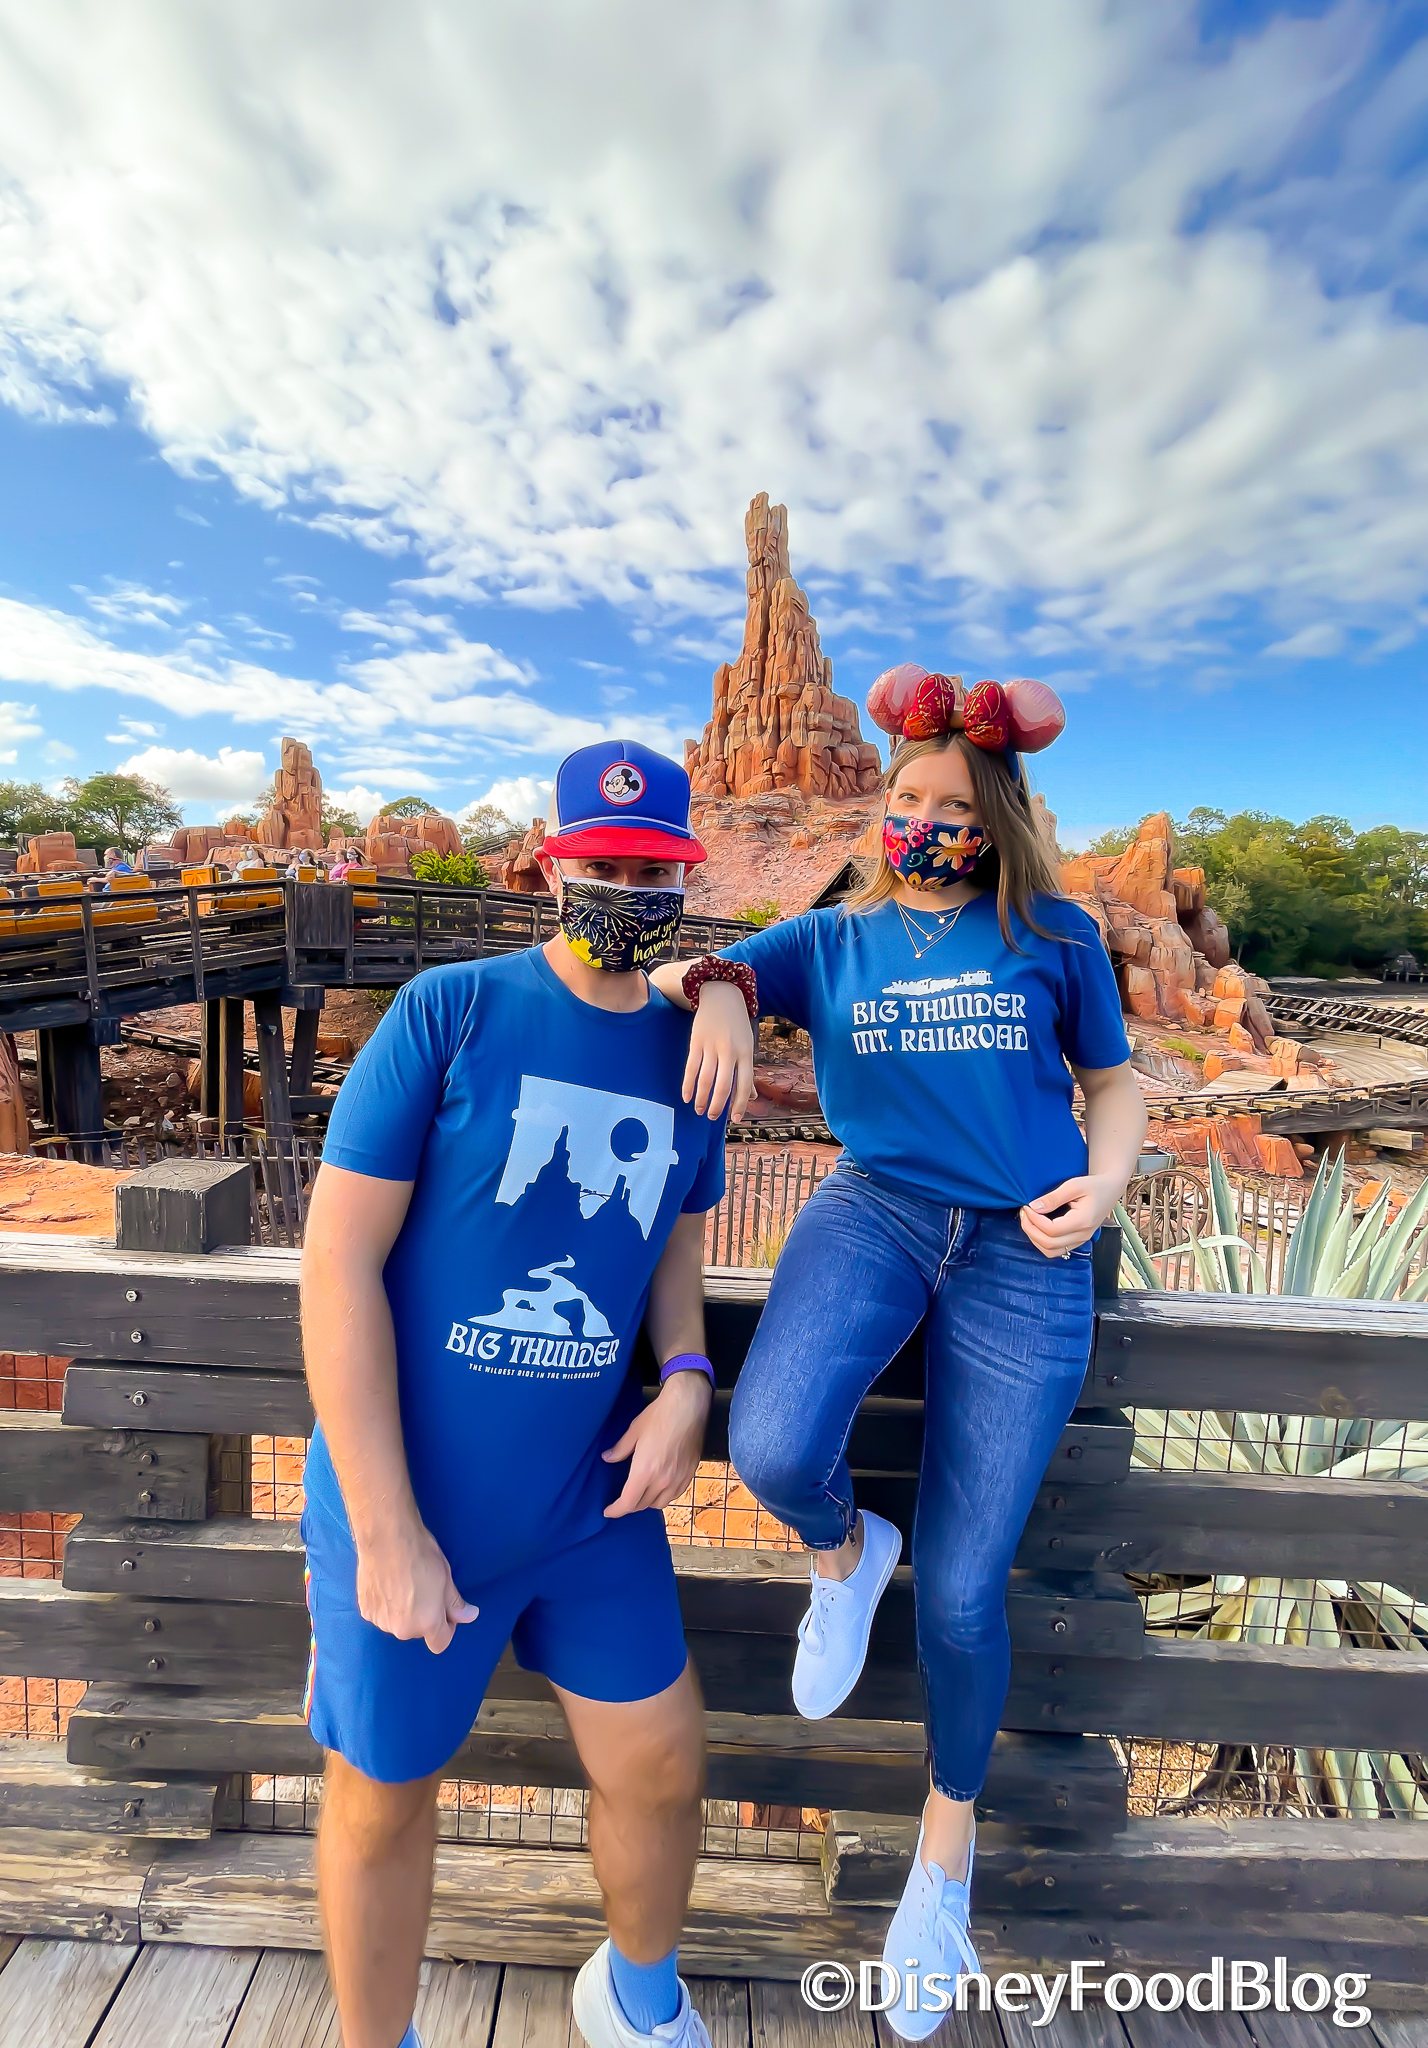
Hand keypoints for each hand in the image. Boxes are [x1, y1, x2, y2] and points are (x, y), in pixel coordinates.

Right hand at [354, 1519, 478, 1653]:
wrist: (386, 1538)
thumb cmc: (421, 1555)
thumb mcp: (446, 1578)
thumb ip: (455, 1604)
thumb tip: (470, 1616)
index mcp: (426, 1623)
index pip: (440, 1643)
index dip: (447, 1628)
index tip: (445, 1610)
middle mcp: (402, 1629)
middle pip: (418, 1632)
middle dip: (423, 1617)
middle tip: (424, 1590)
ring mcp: (381, 1621)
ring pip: (398, 1624)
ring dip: (403, 1612)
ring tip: (404, 1584)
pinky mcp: (366, 1610)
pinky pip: (381, 1614)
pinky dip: (386, 1605)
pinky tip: (388, 1584)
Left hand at [602, 1370, 711, 1516]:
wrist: (689, 1405)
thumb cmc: (660, 1415)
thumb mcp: (634, 1431)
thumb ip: (620, 1449)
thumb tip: (608, 1458)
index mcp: (644, 1471)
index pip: (628, 1503)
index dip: (616, 1510)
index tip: (608, 1511)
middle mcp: (662, 1480)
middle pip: (643, 1505)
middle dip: (630, 1505)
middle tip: (622, 1499)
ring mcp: (678, 1479)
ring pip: (660, 1503)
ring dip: (647, 1502)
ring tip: (641, 1494)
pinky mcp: (689, 1474)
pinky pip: (675, 1494)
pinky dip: (664, 1496)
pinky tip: (659, 1487)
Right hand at [681, 981, 755, 1122]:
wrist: (722, 995)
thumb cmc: (737, 1024)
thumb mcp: (748, 1045)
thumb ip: (747, 1071)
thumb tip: (752, 1097)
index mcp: (746, 1052)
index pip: (744, 1084)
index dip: (740, 1104)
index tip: (735, 1119)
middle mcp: (730, 1050)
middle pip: (723, 1085)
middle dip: (717, 1106)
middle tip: (712, 1117)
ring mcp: (712, 1046)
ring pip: (705, 1079)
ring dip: (701, 1099)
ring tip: (699, 1110)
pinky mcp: (696, 1042)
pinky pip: (691, 1068)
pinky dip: (688, 1085)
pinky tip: (687, 1097)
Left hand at [1019, 1174, 1120, 1257]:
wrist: (1110, 1190)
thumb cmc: (1095, 1186)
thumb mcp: (1074, 1185)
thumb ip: (1054, 1197)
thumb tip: (1035, 1207)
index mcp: (1083, 1221)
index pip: (1052, 1230)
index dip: (1035, 1220)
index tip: (1027, 1207)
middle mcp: (1082, 1235)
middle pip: (1049, 1244)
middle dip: (1030, 1229)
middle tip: (1024, 1213)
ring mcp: (1080, 1240)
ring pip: (1051, 1251)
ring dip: (1035, 1239)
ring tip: (1029, 1221)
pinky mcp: (1077, 1241)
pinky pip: (1056, 1250)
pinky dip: (1042, 1242)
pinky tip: (1037, 1228)